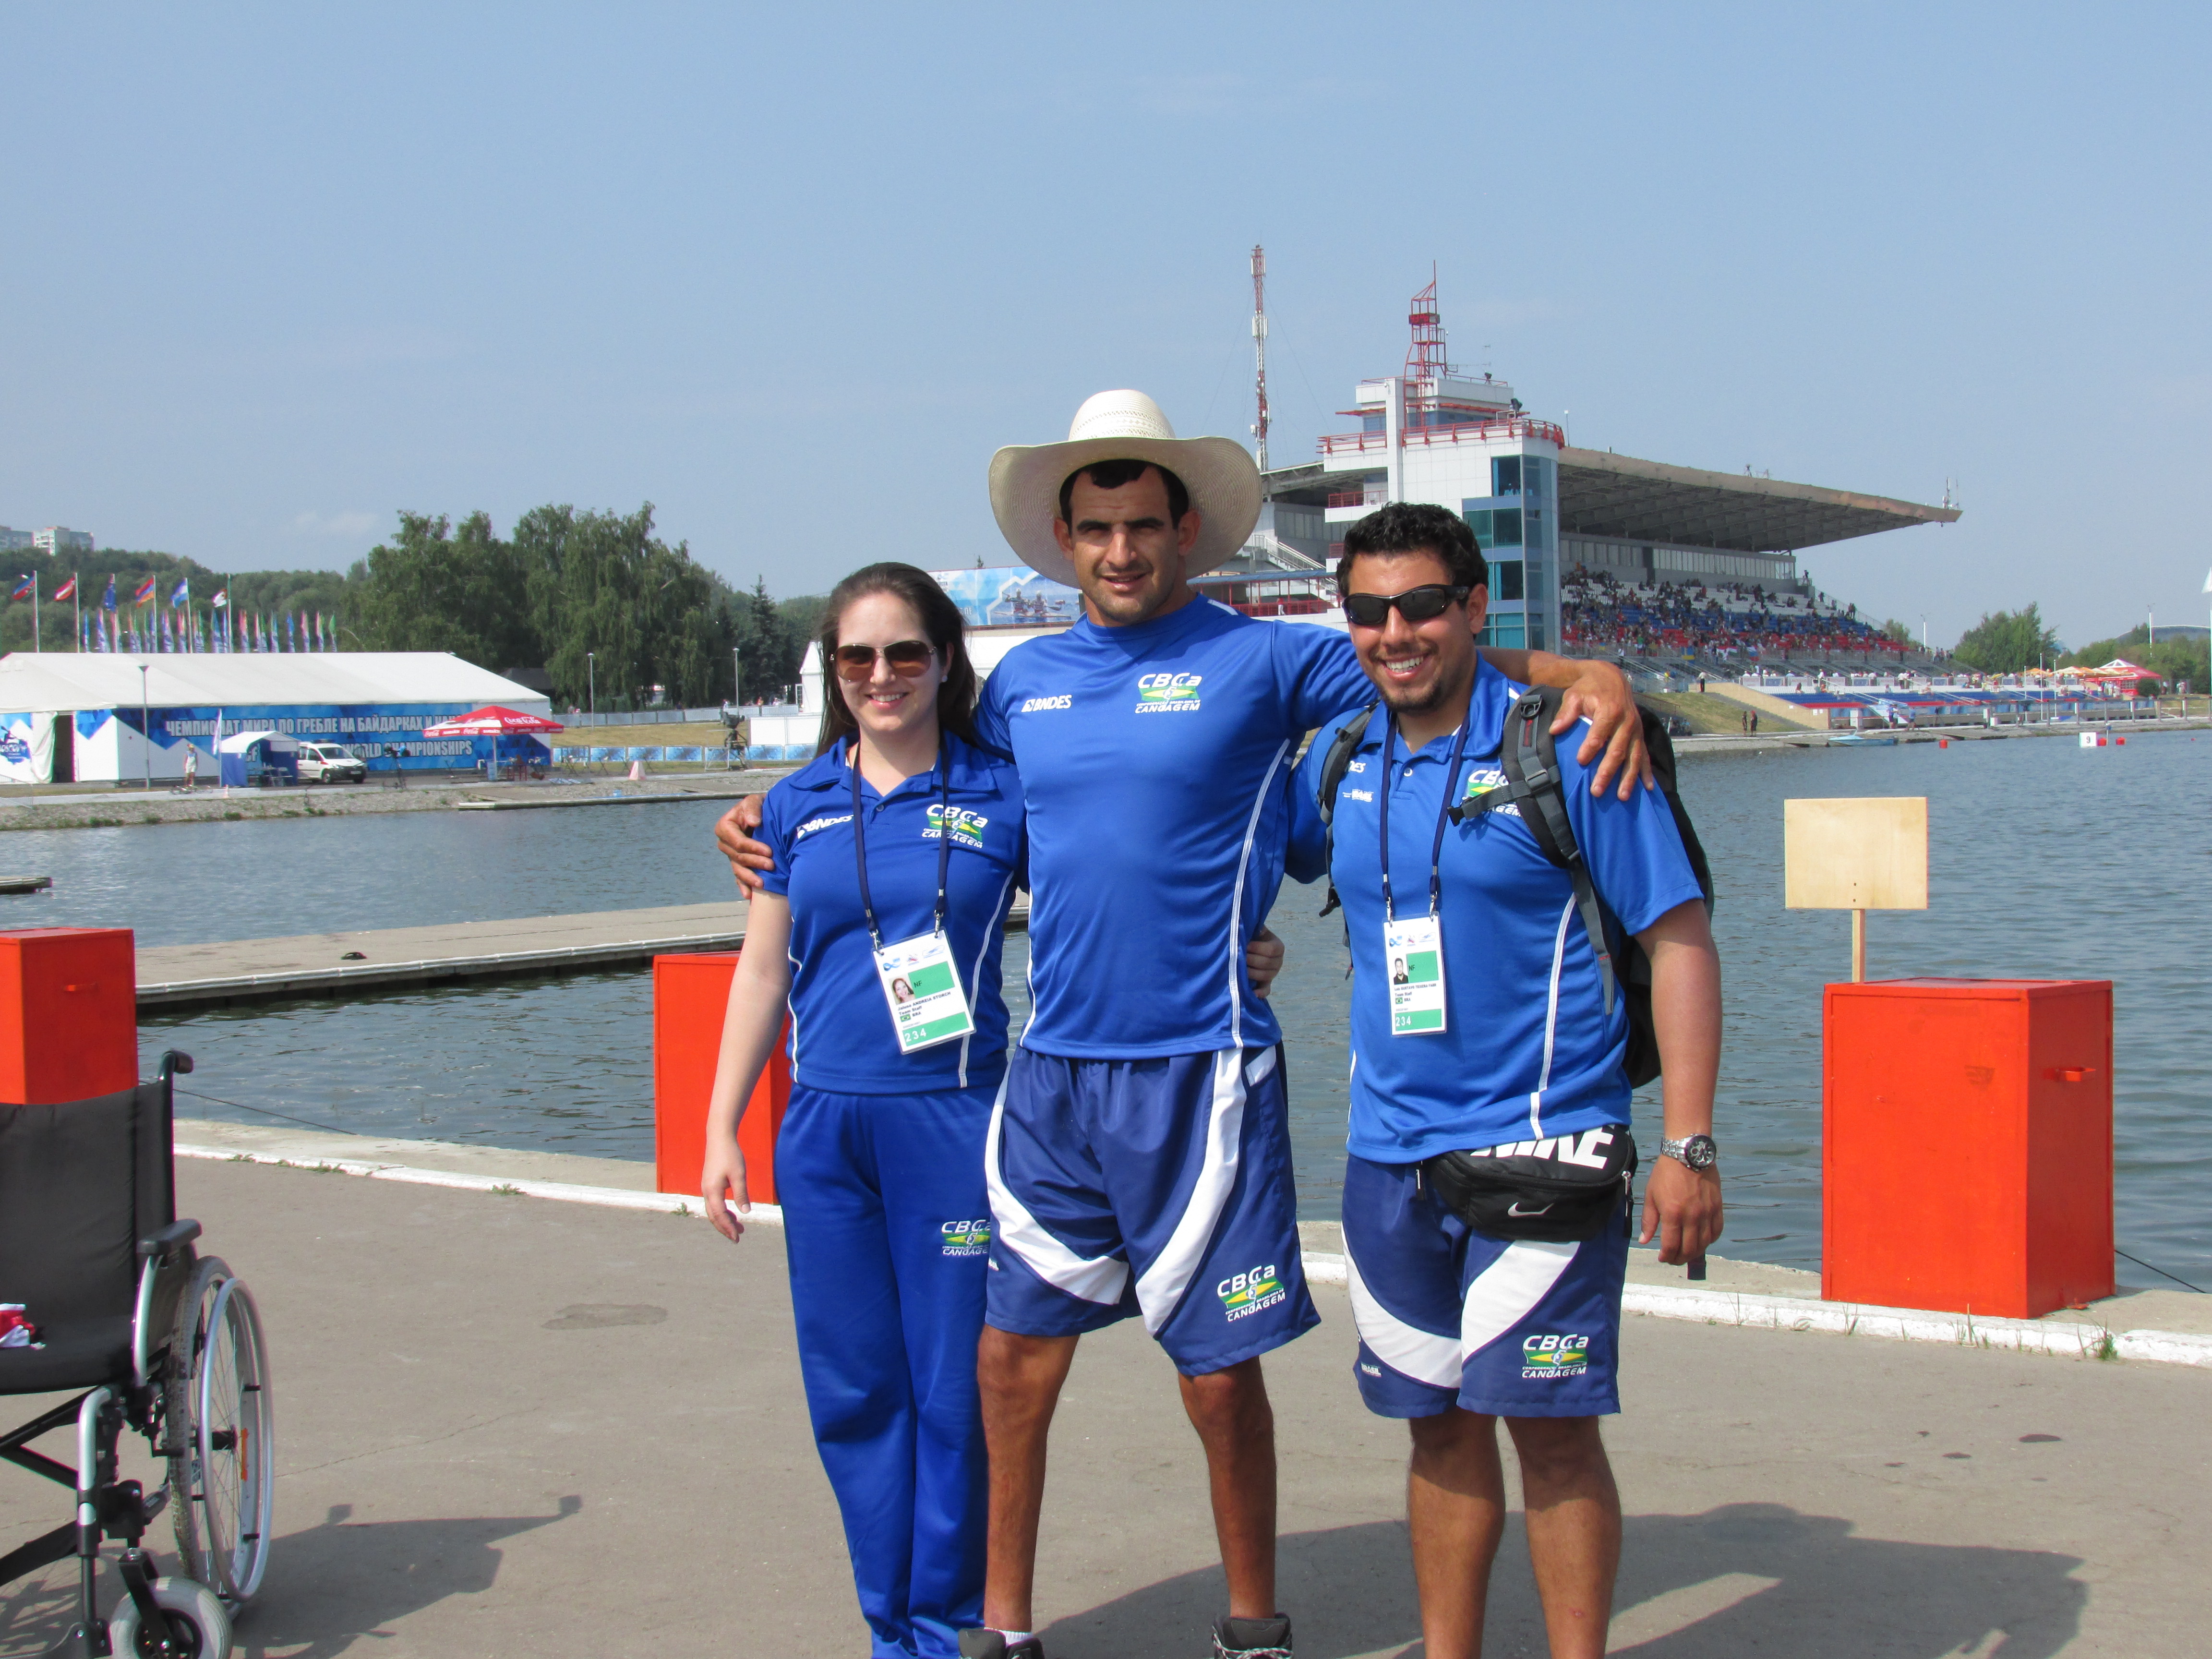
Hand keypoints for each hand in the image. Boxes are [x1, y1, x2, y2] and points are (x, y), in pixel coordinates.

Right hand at [701, 1139, 751, 1242]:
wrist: (719, 1138)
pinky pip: (714, 1204)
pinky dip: (722, 1212)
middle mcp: (706, 1191)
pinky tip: (733, 1214)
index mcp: (712, 1191)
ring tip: (739, 1228)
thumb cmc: (730, 1155)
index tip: (737, 1237)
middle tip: (737, 1238)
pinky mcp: (709, 1184)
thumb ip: (741, 1194)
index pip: (719, 1215)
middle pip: (713, 1216)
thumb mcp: (739, 1174)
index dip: (728, 1227)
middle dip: (725, 1228)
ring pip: (713, 1211)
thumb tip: (746, 1212)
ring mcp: (706, 1188)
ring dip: (724, 1221)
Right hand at [714, 796, 771, 892]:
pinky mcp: (738, 863)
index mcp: (725, 827)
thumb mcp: (754, 801)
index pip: (738, 842)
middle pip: (738, 857)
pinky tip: (749, 895)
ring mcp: (731, 855)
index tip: (769, 852)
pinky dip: (743, 886)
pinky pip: (738, 877)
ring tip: (762, 884)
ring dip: (749, 877)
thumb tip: (754, 822)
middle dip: (755, 863)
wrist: (765, 814)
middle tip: (771, 866)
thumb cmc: (758, 806)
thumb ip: (752, 809)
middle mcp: (725, 843)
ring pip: (738, 869)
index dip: (753, 848)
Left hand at [1245, 926, 1285, 998]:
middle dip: (1250, 960)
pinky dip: (1261, 993)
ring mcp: (1273, 974)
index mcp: (1279, 947)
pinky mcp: (1266, 983)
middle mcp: (1278, 961)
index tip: (1245, 945)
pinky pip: (1266, 990)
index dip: (1257, 948)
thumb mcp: (1256, 930)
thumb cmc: (1252, 937)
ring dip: (1251, 973)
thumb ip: (1256, 928)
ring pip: (1265, 976)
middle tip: (1237, 957)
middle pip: (1266, 964)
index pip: (1271, 950)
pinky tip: (1253, 994)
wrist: (1250, 946)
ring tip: (1238, 969)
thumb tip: (1256, 929)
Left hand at [1557, 661, 1653, 799]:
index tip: (1580, 762)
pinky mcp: (1640, 734)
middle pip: (1617, 751)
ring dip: (1628, 778)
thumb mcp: (1574, 695)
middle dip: (1607, 772)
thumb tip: (1555, 730)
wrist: (1610, 678)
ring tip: (1622, 797)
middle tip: (1596, 791)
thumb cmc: (1588, 689)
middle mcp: (1626, 721)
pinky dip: (1646, 771)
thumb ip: (1566, 713)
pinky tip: (1648, 787)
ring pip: (1634, 757)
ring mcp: (1636, 729)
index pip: (1599, 734)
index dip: (1590, 748)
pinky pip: (1645, 755)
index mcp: (1609, 710)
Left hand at [1639, 1155, 1722, 1265]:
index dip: (1666, 1256)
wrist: (1687, 1154)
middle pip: (1689, 1249)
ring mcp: (1707, 1213)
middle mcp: (1692, 1216)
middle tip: (1673, 1259)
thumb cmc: (1665, 1174)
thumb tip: (1644, 1241)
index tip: (1662, 1258)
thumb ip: (1649, 1220)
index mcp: (1672, 1214)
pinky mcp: (1717, 1207)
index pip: (1671, 1245)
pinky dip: (1710, 1240)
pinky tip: (1702, 1241)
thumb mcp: (1651, 1195)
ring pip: (1704, 1243)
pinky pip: (1717, 1231)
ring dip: (1695, 1253)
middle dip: (1679, 1259)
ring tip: (1686, 1254)